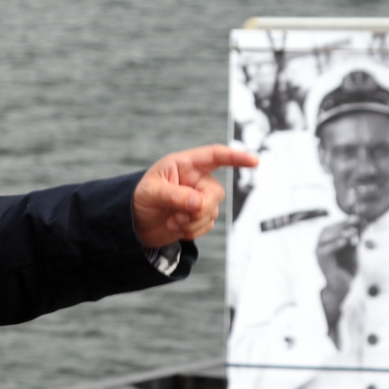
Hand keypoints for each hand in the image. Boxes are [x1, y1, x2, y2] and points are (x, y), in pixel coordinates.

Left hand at [132, 145, 257, 247]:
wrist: (134, 223)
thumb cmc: (139, 199)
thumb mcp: (151, 193)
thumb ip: (175, 196)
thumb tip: (198, 204)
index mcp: (185, 165)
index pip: (215, 156)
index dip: (236, 157)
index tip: (254, 161)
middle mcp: (196, 180)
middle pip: (216, 193)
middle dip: (200, 209)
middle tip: (177, 217)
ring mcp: (199, 199)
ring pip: (212, 212)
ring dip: (191, 222)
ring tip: (171, 222)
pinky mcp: (199, 217)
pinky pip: (207, 225)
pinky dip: (191, 231)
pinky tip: (175, 228)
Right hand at [316, 218, 362, 341]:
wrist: (343, 287)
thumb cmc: (348, 269)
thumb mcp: (355, 250)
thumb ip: (357, 238)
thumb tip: (365, 223)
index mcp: (328, 240)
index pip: (335, 225)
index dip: (345, 220)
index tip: (358, 217)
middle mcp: (321, 244)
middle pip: (329, 228)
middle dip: (343, 224)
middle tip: (355, 221)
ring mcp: (319, 251)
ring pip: (326, 236)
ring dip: (340, 232)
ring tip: (352, 233)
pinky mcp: (320, 260)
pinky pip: (325, 249)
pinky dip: (335, 244)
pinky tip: (345, 241)